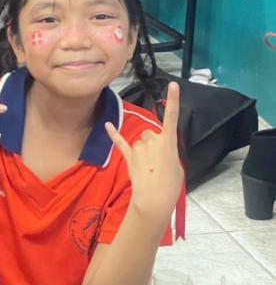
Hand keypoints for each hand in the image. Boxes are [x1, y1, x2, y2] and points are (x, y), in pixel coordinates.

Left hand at [106, 82, 183, 222]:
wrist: (154, 200)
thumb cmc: (171, 185)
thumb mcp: (177, 166)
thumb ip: (168, 152)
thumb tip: (160, 150)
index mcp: (169, 142)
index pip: (172, 118)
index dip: (173, 100)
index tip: (172, 84)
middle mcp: (152, 140)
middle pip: (151, 134)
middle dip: (153, 143)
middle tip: (158, 162)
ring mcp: (138, 148)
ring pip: (140, 141)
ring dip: (143, 150)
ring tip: (147, 168)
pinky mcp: (128, 156)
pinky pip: (120, 141)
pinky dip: (113, 133)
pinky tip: (107, 124)